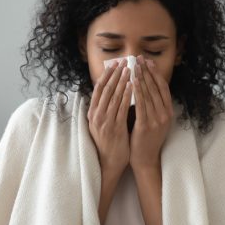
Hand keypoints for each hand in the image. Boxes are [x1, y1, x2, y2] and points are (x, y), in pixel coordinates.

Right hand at [88, 58, 132, 177]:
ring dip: (122, 81)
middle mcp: (96, 115)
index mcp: (92, 113)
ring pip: (113, 96)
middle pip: (105, 89)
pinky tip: (133, 86)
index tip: (114, 64)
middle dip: (115, 74)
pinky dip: (127, 95)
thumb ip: (105, 109)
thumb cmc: (108, 143)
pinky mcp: (114, 128)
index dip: (106, 75)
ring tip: (130, 69)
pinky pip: (121, 108)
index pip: (98, 89)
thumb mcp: (102, 124)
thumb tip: (113, 92)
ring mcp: (104, 122)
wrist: (108, 163)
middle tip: (124, 62)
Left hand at [129, 55, 173, 171]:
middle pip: (156, 88)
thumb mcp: (153, 119)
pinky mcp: (146, 126)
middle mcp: (165, 114)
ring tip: (134, 66)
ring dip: (141, 78)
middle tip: (139, 58)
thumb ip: (150, 104)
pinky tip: (132, 82)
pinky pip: (141, 105)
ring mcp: (157, 120)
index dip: (155, 73)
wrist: (145, 159)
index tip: (148, 62)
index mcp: (168, 112)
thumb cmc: (145, 139)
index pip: (163, 87)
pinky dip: (137, 92)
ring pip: (149, 94)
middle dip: (147, 72)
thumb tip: (142, 85)